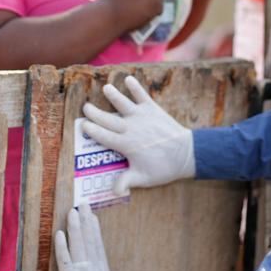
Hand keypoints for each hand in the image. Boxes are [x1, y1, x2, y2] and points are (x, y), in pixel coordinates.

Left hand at [55, 204, 131, 270]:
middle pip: (89, 239)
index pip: (98, 246)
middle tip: (82, 204)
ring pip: (77, 244)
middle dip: (85, 221)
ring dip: (74, 227)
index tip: (92, 216)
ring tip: (72, 211)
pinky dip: (61, 246)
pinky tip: (58, 233)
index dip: (94, 230)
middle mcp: (94, 268)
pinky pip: (64, 260)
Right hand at [81, 76, 194, 195]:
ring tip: (106, 88)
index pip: (104, 137)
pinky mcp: (153, 109)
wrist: (186, 154)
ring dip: (114, 96)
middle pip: (108, 119)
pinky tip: (128, 78)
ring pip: (124, 104)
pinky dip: (136, 87)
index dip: (92, 130)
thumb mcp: (143, 178)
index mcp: (126, 145)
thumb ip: (126, 182)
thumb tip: (114, 191)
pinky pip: (142, 96)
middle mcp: (131, 128)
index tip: (83, 126)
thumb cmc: (163, 168)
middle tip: (85, 108)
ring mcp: (142, 117)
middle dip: (95, 113)